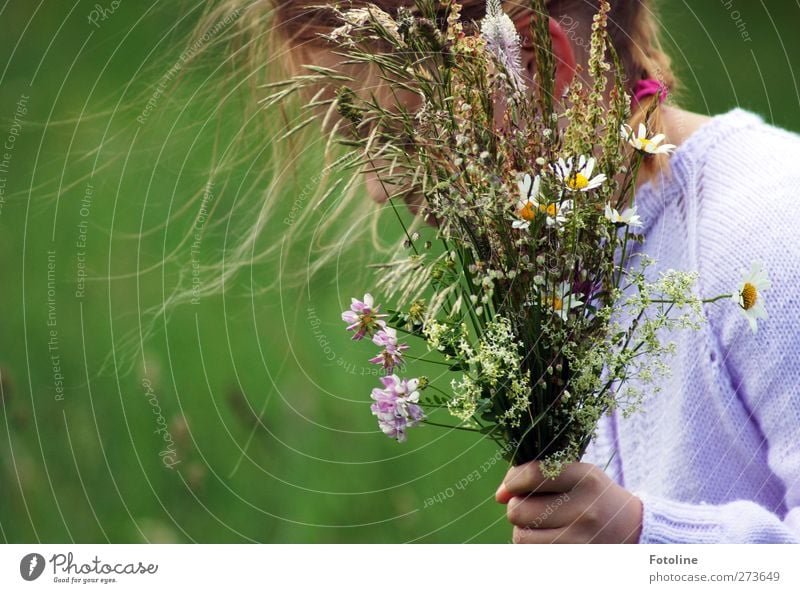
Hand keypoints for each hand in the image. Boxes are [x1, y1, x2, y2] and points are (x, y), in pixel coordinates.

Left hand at [495, 461, 642, 543]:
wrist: (633, 529)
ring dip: (522, 530)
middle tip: (530, 507)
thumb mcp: (576, 473)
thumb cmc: (593, 495)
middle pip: (519, 510)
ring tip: (540, 524)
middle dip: (516, 508)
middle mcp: (585, 509)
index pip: (531, 475)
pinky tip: (547, 539)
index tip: (508, 488)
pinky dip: (532, 547)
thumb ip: (537, 474)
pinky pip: (532, 554)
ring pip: (521, 536)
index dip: (511, 481)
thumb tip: (499, 495)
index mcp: (584, 477)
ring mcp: (582, 539)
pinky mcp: (576, 559)